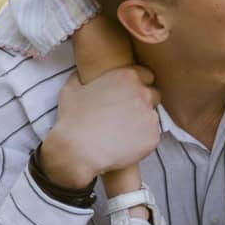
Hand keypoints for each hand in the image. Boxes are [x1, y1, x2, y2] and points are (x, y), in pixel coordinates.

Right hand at [37, 64, 160, 188]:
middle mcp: (143, 93)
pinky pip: (151, 136)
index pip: (147, 76)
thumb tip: (81, 73)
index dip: (137, 86)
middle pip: (153, 95)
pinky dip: (142, 141)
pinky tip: (125, 145)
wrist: (77, 151)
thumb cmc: (72, 119)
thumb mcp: (71, 90)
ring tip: (123, 133)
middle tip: (125, 116)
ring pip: (152, 117)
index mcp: (127, 76)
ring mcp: (150, 115)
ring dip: (142, 122)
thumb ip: (81, 76)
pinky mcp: (153, 137)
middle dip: (142, 103)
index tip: (128, 96)